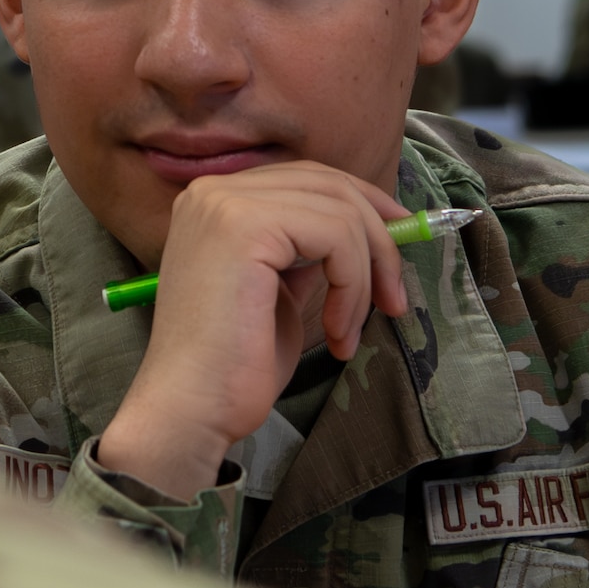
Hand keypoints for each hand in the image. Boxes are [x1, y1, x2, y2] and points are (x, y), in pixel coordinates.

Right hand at [98, 162, 411, 500]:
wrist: (191, 409)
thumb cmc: (234, 366)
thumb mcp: (278, 292)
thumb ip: (305, 254)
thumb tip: (365, 235)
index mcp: (216, 202)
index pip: (308, 178)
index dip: (365, 206)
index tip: (397, 247)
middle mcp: (214, 191)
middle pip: (330, 185)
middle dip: (378, 239)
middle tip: (395, 298)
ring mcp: (226, 204)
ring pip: (340, 212)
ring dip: (364, 277)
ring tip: (349, 331)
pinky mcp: (244, 226)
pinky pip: (336, 236)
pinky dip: (352, 286)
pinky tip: (337, 331)